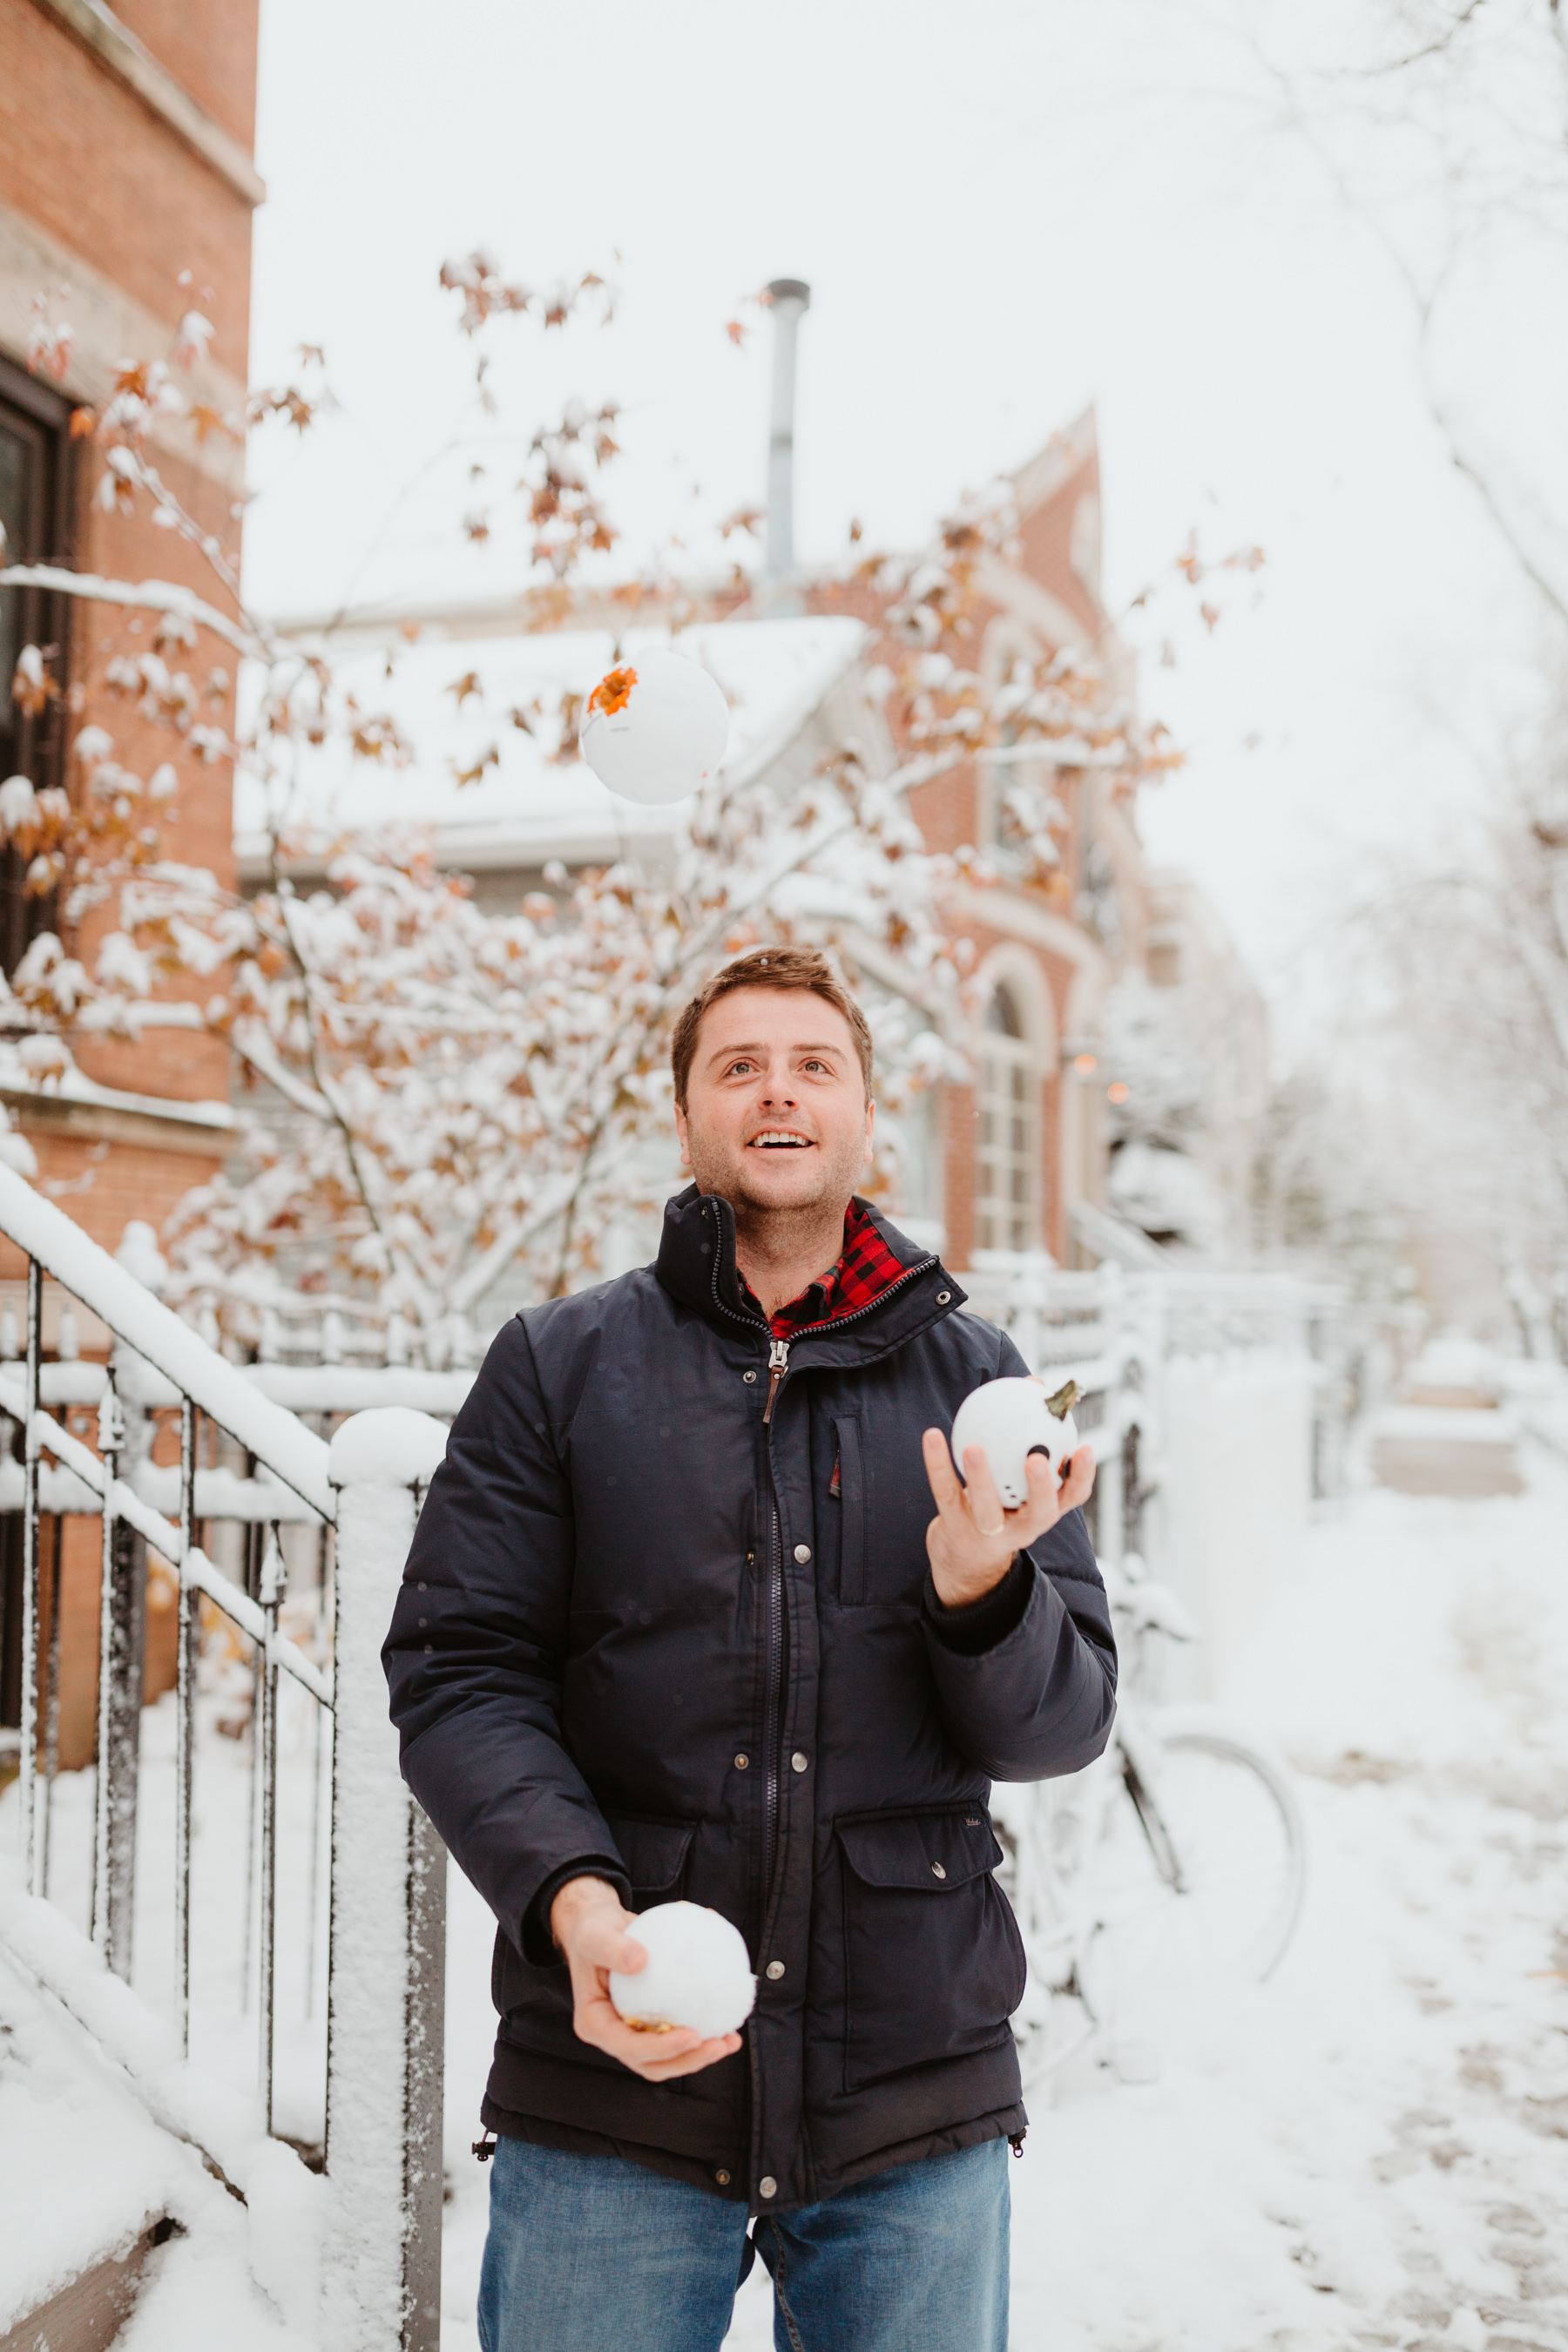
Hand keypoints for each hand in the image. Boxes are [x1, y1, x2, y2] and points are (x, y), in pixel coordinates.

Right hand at [550, 1876, 742, 2082]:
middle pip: (652, 2064)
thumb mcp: (595, 1934)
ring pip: (667, 2058)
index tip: (692, 2036)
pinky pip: (676, 2034)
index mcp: (594, 2023)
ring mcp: (632, 2033)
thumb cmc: (593, 1931)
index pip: (628, 2047)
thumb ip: (611, 1947)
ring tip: (729, 2040)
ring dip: (698, 2055)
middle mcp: (614, 2035)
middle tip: (718, 2044)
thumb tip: (640, 1960)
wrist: (599, 1927)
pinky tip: (726, 2020)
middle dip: (687, 2060)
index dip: (661, 2049)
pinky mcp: (650, 2022)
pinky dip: (701, 2033)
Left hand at [921, 1418, 1095, 1610]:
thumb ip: (1029, 1436)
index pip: (1071, 1498)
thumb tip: (1035, 1383)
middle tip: (1036, 1458)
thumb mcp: (1018, 1480)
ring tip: (975, 1448)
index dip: (1081, 1476)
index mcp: (1042, 1513)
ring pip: (987, 1509)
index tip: (1085, 1448)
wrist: (964, 1558)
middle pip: (1039, 1513)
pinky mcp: (954, 1529)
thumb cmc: (999, 1503)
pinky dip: (937, 1464)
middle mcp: (1021, 1529)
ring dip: (981, 1479)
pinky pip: (946, 1493)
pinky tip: (932, 1434)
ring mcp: (987, 1534)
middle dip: (1042, 1488)